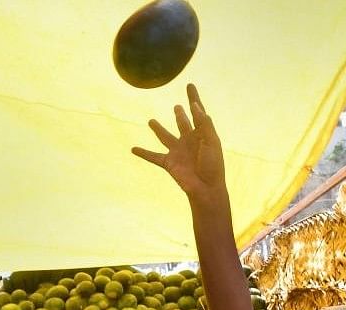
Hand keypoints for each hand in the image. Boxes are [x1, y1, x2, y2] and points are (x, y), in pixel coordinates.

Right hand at [132, 84, 225, 201]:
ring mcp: (178, 151)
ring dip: (158, 129)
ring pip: (165, 136)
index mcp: (202, 134)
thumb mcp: (211, 141)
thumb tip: (195, 105)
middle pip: (183, 122)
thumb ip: (204, 123)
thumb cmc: (213, 165)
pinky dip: (143, 153)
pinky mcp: (168, 162)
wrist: (206, 188)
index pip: (198, 112)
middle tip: (177, 107)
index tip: (190, 85)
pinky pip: (153, 156)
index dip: (194, 98)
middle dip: (180, 114)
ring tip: (151, 121)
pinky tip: (133, 149)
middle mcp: (189, 140)